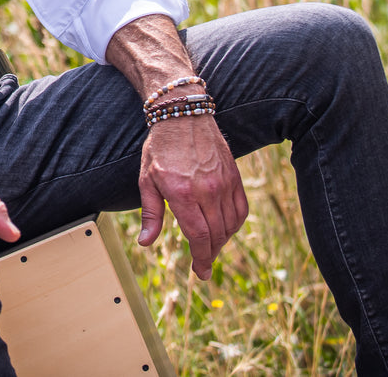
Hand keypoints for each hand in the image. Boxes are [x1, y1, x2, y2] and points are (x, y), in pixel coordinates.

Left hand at [137, 115, 247, 278]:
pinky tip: (225, 229)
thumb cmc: (160, 148)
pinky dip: (235, 224)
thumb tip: (146, 243)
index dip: (202, 258)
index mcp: (182, 194)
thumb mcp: (147, 180)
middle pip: (217, 235)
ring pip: (230, 225)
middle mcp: (207, 190)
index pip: (199, 237)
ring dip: (222, 241)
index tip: (201, 272)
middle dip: (210, 254)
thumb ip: (151, 214)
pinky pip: (241, 209)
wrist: (182, 115)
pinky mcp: (234, 176)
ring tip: (210, 247)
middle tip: (204, 265)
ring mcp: (223, 183)